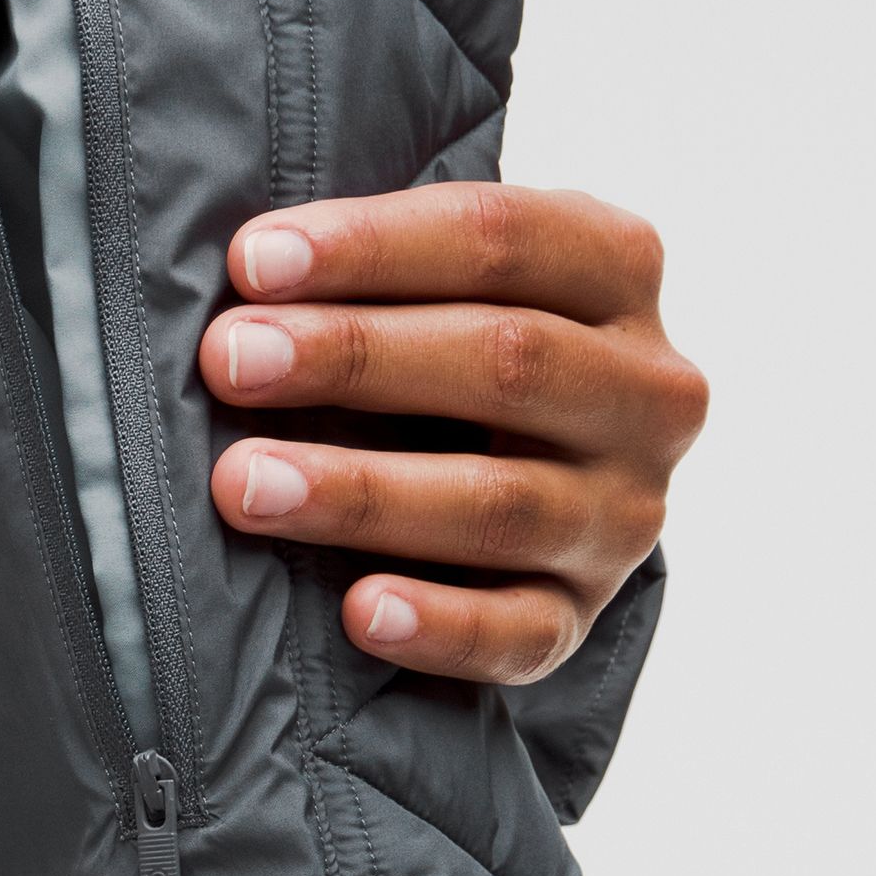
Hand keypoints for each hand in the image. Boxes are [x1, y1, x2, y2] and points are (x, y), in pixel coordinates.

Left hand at [199, 183, 708, 684]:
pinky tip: (359, 613)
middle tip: (228, 360)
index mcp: (616, 269)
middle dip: (354, 358)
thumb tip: (245, 274)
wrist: (524, 467)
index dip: (372, 246)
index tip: (251, 262)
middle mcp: (646, 392)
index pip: (503, 240)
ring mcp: (622, 513)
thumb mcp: (439, 274)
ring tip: (246, 485)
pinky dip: (441, 627)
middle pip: (508, 360)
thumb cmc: (440, 338)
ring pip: (501, 505)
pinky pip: (523, 635)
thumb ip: (372, 264)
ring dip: (363, 493)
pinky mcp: (583, 616)